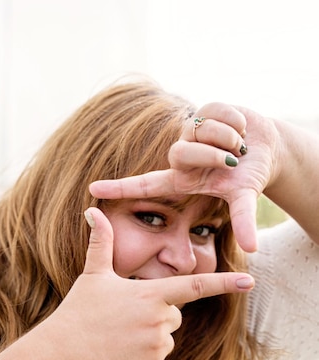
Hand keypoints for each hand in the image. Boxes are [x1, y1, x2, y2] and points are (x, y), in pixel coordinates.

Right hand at [51, 207, 254, 359]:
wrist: (65, 356)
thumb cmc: (79, 312)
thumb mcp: (93, 275)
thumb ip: (101, 242)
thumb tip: (91, 209)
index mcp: (151, 294)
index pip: (195, 285)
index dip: (224, 283)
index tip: (249, 281)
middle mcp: (160, 320)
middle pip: (174, 313)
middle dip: (156, 313)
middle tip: (123, 317)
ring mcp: (157, 346)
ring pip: (165, 337)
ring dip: (148, 335)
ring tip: (118, 336)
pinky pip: (156, 359)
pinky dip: (142, 357)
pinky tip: (119, 353)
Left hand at [89, 103, 280, 251]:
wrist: (268, 149)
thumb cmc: (248, 177)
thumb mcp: (244, 198)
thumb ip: (243, 221)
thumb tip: (252, 249)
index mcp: (183, 178)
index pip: (146, 184)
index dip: (120, 187)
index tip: (92, 189)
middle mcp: (181, 155)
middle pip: (181, 152)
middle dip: (212, 155)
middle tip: (232, 159)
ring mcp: (191, 131)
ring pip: (203, 130)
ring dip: (230, 137)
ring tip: (239, 146)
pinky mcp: (204, 110)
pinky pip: (219, 111)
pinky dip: (237, 122)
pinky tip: (242, 129)